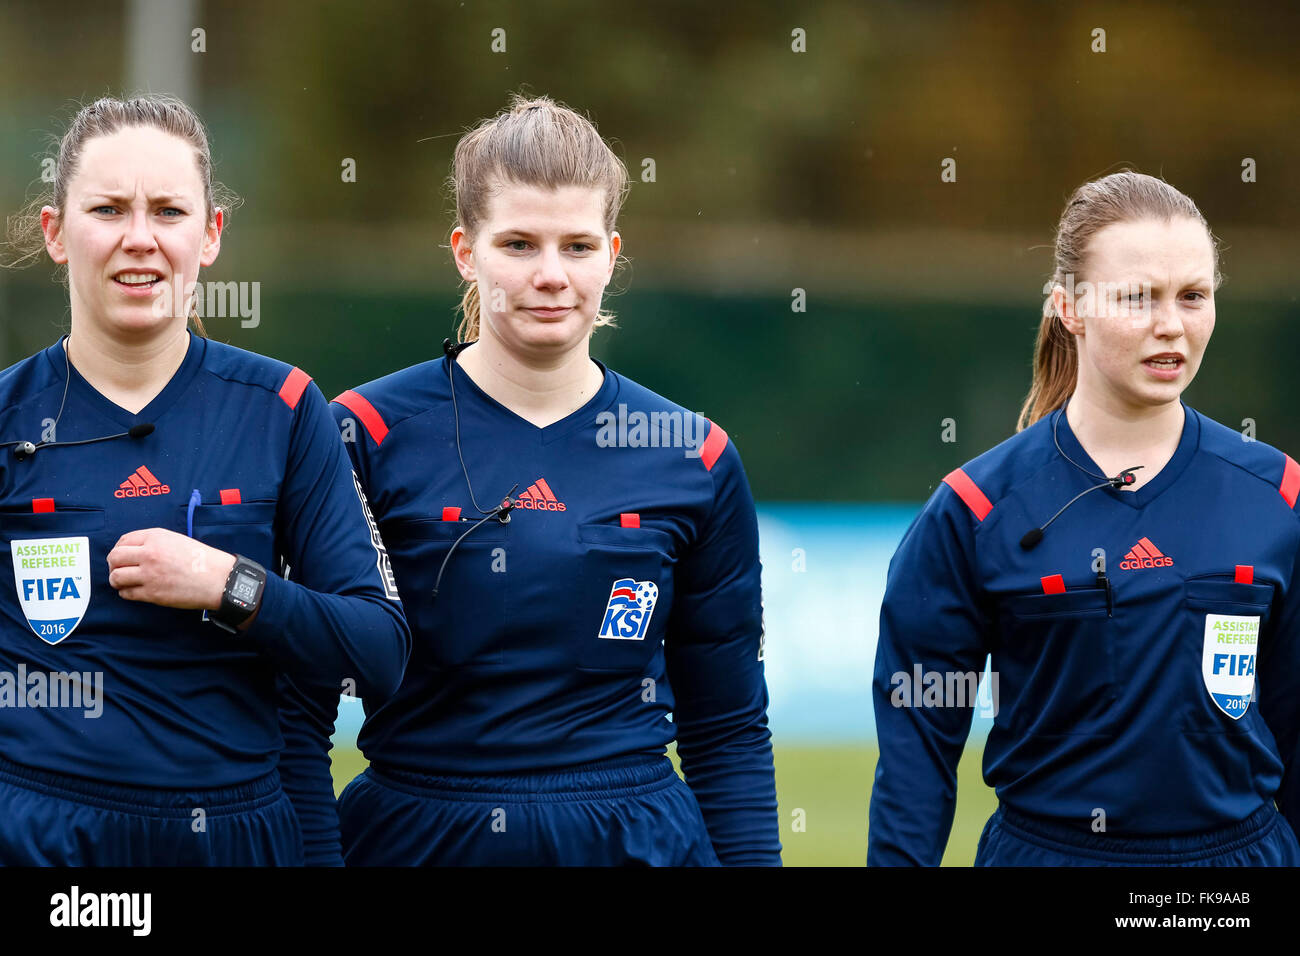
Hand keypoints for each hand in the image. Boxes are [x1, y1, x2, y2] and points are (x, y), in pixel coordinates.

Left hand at [107, 528, 235, 610]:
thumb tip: (133, 552)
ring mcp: (149, 574)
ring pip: (116, 577)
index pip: (123, 541)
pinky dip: (127, 593)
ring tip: (124, 582)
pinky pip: (127, 593)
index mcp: (156, 538)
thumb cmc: (201, 559)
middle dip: (113, 565)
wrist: (218, 579)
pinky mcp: (152, 593)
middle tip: (119, 570)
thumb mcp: (177, 540)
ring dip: (117, 580)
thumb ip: (154, 543)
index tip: (123, 556)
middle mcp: (149, 554)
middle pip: (114, 558)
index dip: (119, 549)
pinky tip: (135, 591)